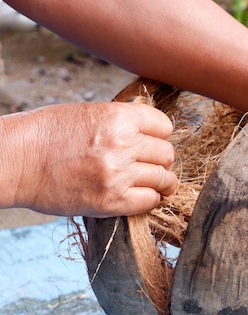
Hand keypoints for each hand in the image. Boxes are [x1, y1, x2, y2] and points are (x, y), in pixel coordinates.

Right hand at [1, 101, 177, 216]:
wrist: (14, 161)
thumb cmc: (44, 135)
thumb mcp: (86, 113)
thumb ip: (120, 121)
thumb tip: (148, 132)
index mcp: (117, 117)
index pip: (164, 125)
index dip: (160, 135)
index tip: (155, 142)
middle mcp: (122, 144)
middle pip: (167, 154)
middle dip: (162, 159)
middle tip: (153, 165)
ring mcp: (118, 174)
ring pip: (164, 179)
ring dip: (161, 182)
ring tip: (154, 183)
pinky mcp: (111, 201)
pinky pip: (149, 201)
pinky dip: (150, 199)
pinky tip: (141, 196)